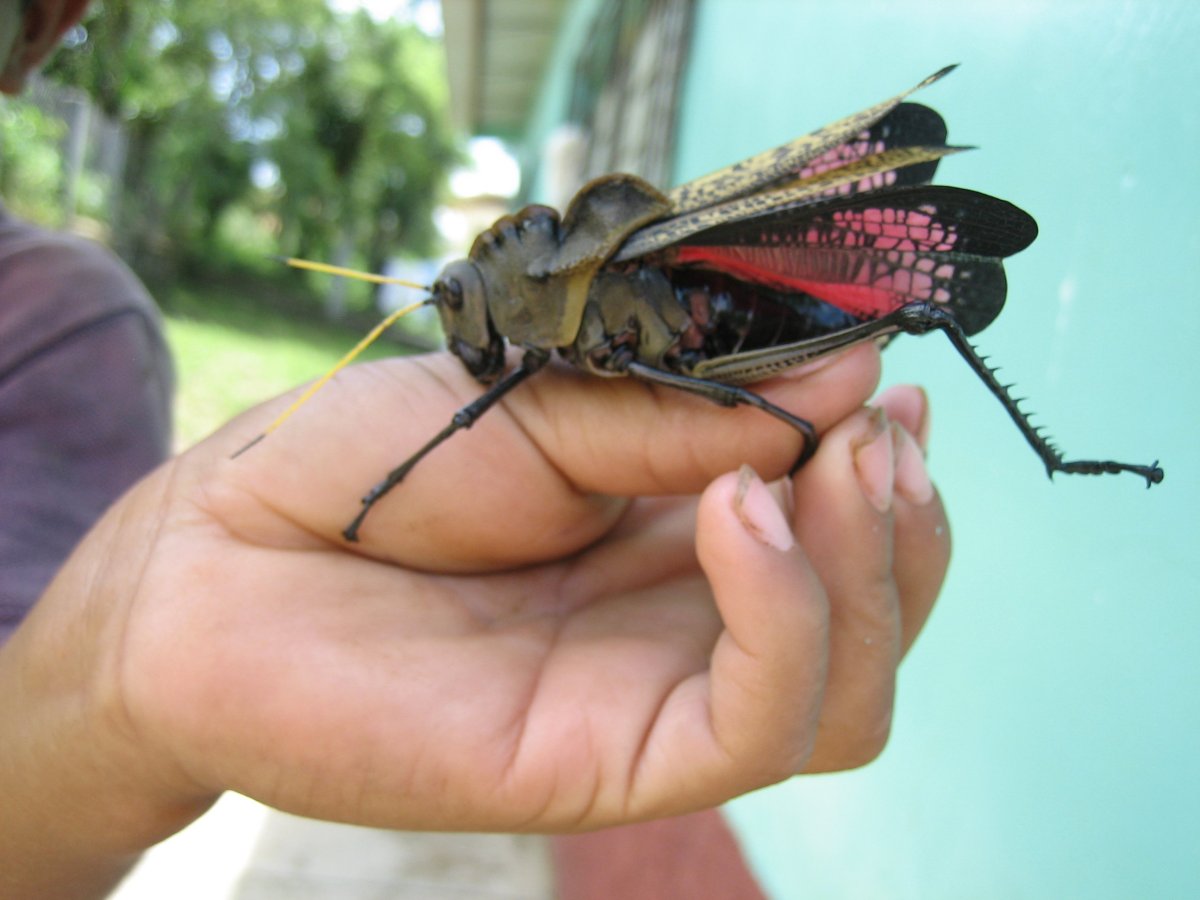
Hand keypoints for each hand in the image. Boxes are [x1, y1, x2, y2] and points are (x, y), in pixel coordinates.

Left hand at [0, 343, 948, 894]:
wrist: (225, 558)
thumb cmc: (368, 467)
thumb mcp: (545, 400)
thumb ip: (690, 410)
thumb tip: (853, 372)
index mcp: (676, 530)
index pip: (833, 522)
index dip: (881, 455)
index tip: (887, 370)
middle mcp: (683, 622)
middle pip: (869, 620)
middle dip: (903, 521)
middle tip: (885, 426)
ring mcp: (653, 699)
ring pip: (846, 694)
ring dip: (874, 574)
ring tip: (837, 468)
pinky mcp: (607, 764)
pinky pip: (754, 724)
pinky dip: (785, 615)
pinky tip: (741, 513)